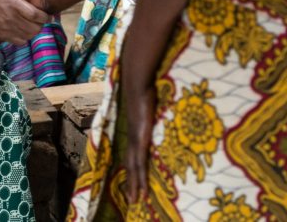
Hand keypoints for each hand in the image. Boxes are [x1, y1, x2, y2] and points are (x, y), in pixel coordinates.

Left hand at [124, 84, 154, 204]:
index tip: (133, 181)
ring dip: (135, 185)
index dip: (132, 169)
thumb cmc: (144, 91)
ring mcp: (135, 140)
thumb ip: (151, 110)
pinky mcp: (140, 140)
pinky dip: (141, 177)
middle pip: (130, 165)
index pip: (132, 154)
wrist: (137, 85)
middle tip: (132, 199)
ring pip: (134, 168)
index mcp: (133, 131)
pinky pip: (140, 162)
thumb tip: (156, 108)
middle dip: (131, 182)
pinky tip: (143, 188)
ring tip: (136, 200)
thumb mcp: (148, 104)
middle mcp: (132, 138)